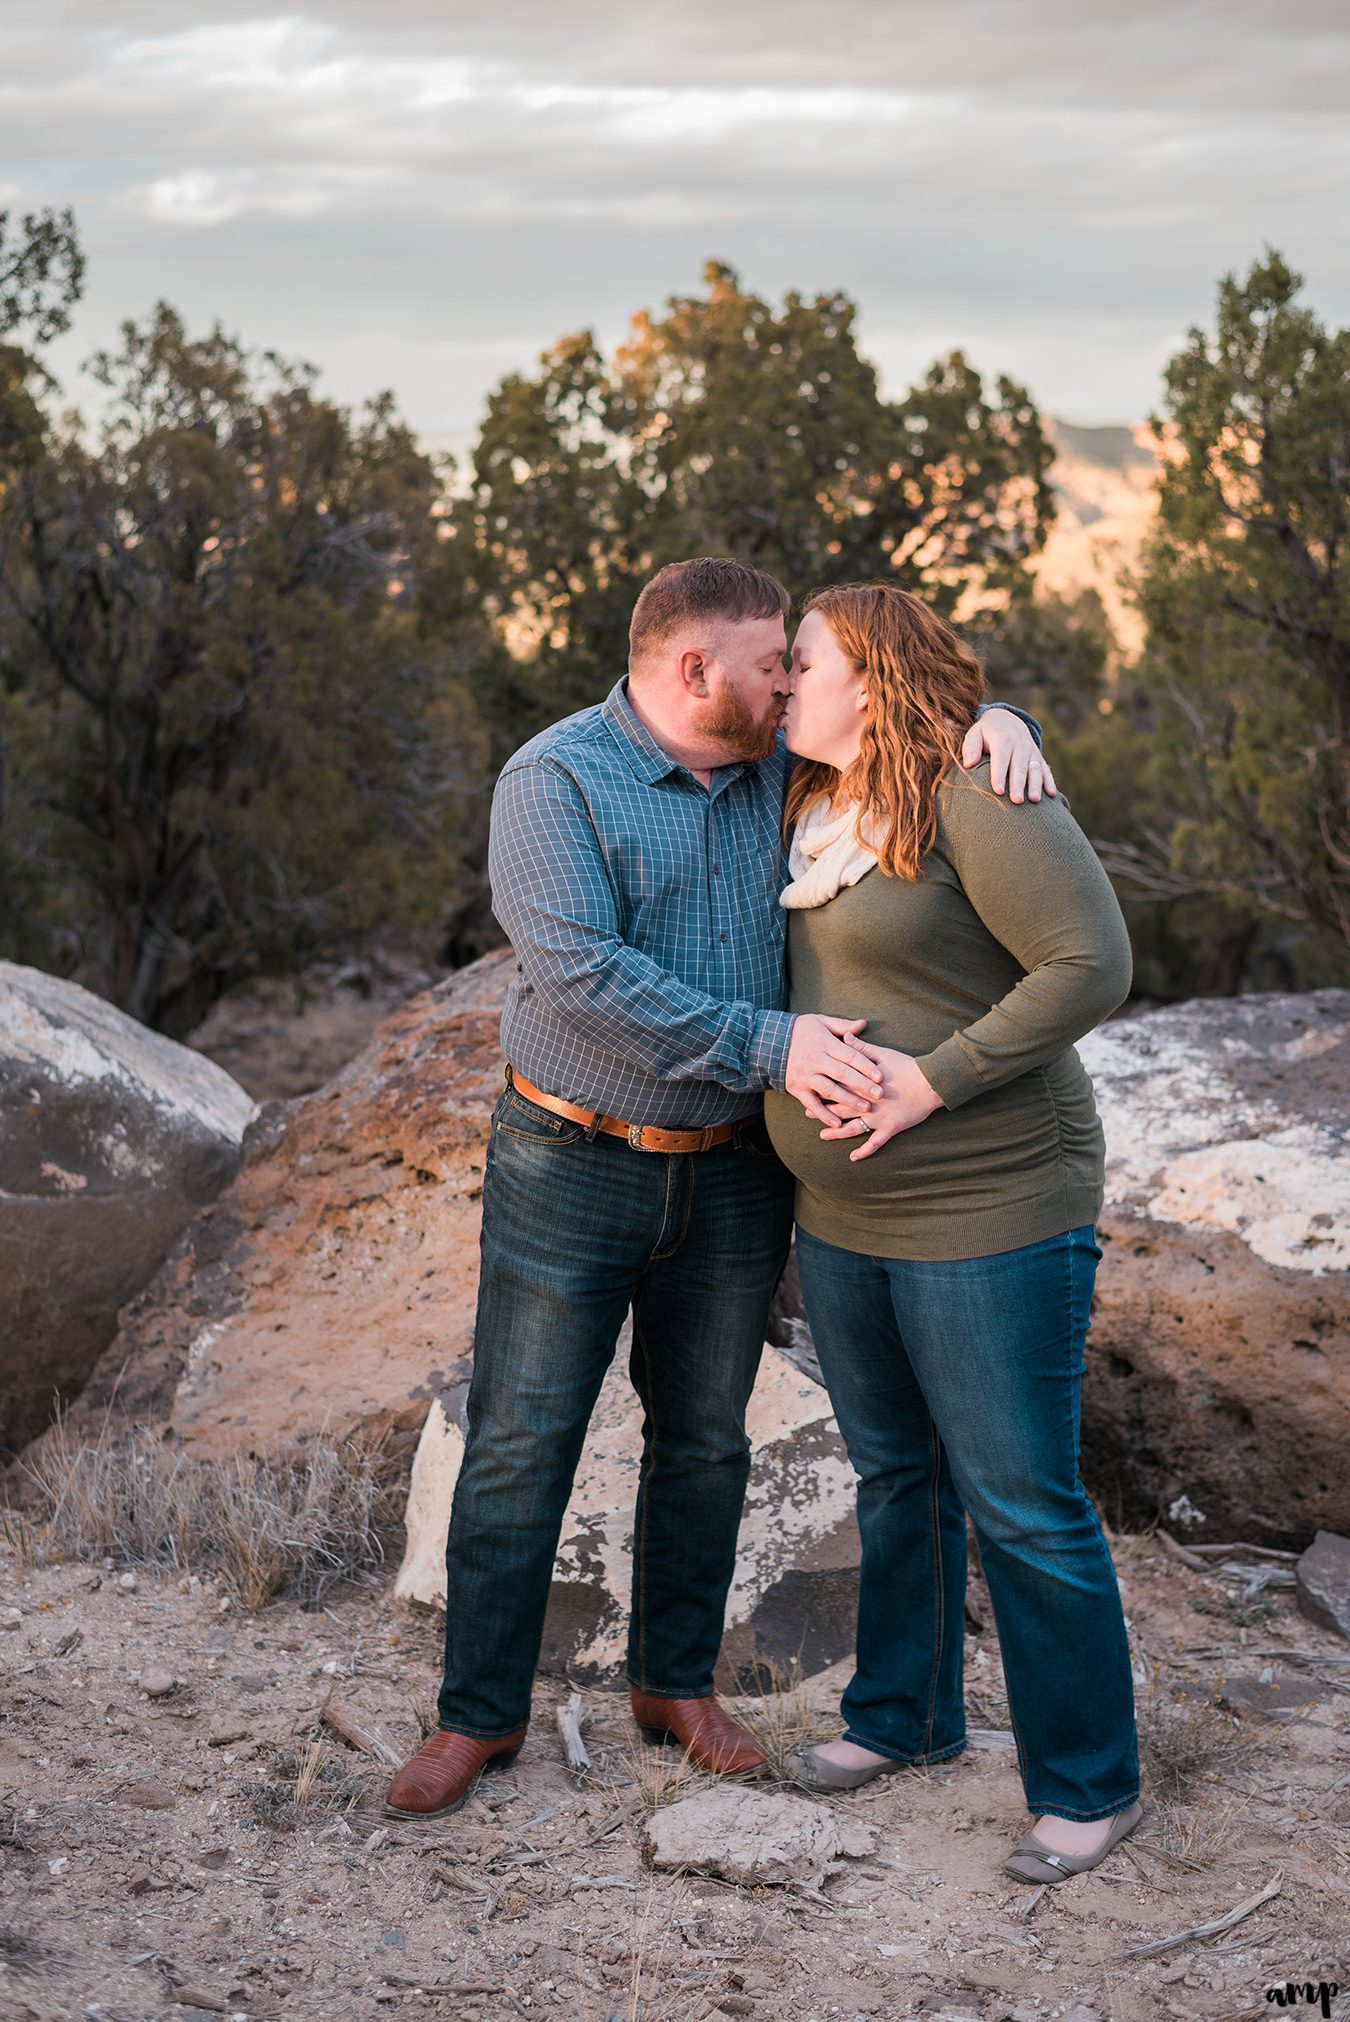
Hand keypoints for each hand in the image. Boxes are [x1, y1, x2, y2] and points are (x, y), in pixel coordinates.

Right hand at [785, 1015, 883, 1126]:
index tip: (881, 1076)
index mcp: (824, 1043)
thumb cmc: (800, 1031)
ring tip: (865, 1108)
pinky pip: (811, 1104)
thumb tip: (863, 1024)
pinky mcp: (797, 1088)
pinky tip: (838, 1123)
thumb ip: (842, 1025)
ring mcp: (805, 1076)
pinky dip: (824, 1114)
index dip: (866, 1066)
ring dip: (848, 1100)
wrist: (769, 1042)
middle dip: (862, 1085)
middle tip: (880, 1094)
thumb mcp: (820, 1021)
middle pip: (842, 1074)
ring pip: (829, 1090)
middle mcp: (815, 1060)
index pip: (849, 1055)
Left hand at [818, 1045, 942, 1159]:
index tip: (809, 1088)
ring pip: (852, 1128)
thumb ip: (861, 1048)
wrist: (930, 1083)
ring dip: (837, 1132)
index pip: (838, 1086)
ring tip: (823, 1135)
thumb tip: (845, 1036)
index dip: (822, 1087)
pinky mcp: (890, 1128)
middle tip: (807, 1112)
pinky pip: (875, 1143)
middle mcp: (867, 1103)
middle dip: (822, 1110)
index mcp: (863, 1084)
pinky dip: (864, 1151)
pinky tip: (853, 1157)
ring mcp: (878, 1118)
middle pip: (840, 1107)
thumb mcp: (883, 1053)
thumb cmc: (907, 1066)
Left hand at [962, 708, 1056, 802]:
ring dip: (1036, 784)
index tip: (998, 791)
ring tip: (1034, 800)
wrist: (1006, 719)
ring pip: (1035, 769)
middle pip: (1019, 766)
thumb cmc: (985, 733)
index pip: (1001, 759)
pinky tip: (1051, 795)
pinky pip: (1046, 769)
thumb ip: (971, 748)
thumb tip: (969, 764)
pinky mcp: (1038, 757)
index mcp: (1003, 739)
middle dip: (1019, 784)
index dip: (999, 775)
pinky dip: (1049, 781)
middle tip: (1016, 800)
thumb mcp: (974, 734)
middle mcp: (1020, 744)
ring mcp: (1031, 751)